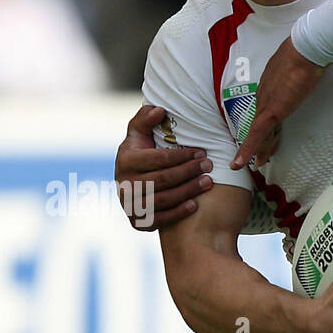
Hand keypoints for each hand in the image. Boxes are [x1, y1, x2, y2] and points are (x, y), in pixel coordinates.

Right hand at [115, 104, 212, 230]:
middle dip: (189, 172)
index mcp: (126, 161)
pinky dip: (178, 213)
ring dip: (189, 190)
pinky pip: (159, 219)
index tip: (202, 151)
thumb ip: (145, 120)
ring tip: (208, 182)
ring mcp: (130, 205)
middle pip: (163, 179)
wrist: (131, 186)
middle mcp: (124, 184)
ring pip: (163, 199)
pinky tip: (195, 205)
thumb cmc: (141, 155)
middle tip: (209, 165)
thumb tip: (159, 110)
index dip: (182, 156)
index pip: (159, 159)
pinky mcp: (137, 222)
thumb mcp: (138, 135)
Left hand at [232, 38, 323, 169]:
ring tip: (244, 164)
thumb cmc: (310, 52)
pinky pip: (257, 135)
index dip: (266, 124)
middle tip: (257, 156)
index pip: (268, 108)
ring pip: (257, 132)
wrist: (306, 49)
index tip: (267, 134)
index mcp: (272, 83)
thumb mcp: (309, 63)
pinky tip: (241, 163)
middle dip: (258, 140)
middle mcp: (265, 93)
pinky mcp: (272, 112)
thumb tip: (324, 65)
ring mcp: (267, 102)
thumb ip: (311, 68)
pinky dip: (247, 149)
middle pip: (261, 122)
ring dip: (253, 149)